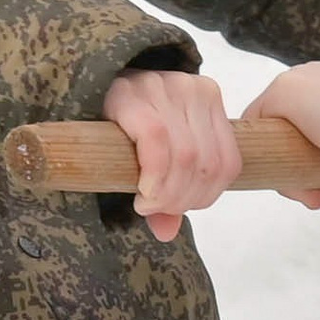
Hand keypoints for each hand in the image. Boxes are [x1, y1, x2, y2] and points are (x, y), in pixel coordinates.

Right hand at [102, 67, 240, 238]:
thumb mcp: (161, 154)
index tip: (178, 208)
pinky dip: (153, 177)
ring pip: (186, 157)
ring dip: (167, 194)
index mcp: (210, 100)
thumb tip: (167, 233)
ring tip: (147, 203)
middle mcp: (193, 90)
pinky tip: (142, 191)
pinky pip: (156, 142)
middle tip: (156, 209)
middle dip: (182, 199)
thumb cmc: (129, 124)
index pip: (228, 163)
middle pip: (206, 164)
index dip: (206, 197)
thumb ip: (172, 190)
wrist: (90, 88)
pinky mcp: (132, 94)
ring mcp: (165, 87)